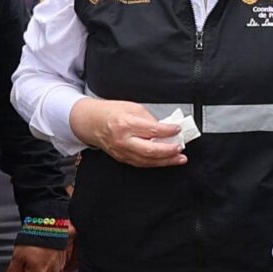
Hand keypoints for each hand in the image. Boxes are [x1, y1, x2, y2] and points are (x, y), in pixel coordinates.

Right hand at [72, 99, 186, 167]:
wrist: (91, 122)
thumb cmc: (111, 112)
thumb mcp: (132, 107)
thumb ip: (149, 118)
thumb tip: (165, 128)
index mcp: (126, 124)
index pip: (152, 130)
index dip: (168, 131)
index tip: (178, 129)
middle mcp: (123, 140)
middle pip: (150, 150)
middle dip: (168, 151)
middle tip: (180, 147)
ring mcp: (122, 152)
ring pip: (147, 161)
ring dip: (165, 161)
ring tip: (179, 158)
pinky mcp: (122, 158)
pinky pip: (141, 163)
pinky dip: (155, 163)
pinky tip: (165, 161)